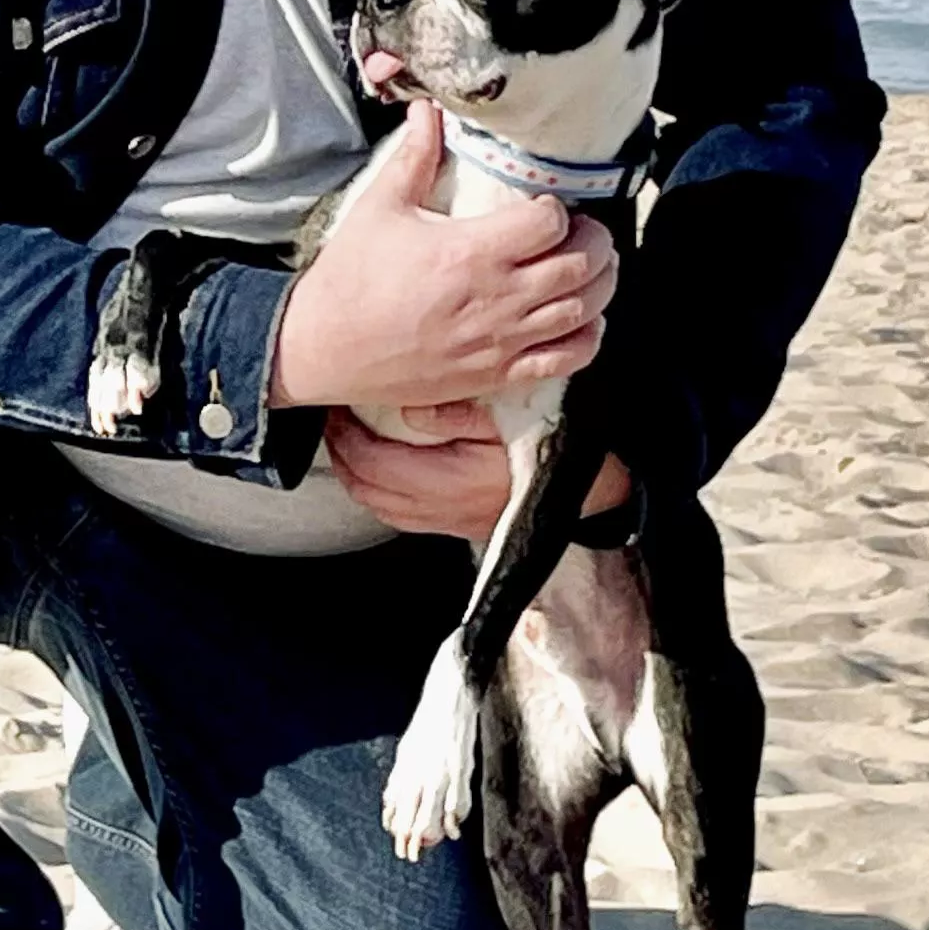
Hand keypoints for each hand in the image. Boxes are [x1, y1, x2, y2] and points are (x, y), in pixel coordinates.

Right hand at [270, 102, 618, 411]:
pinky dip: (586, 338)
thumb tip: (426, 109)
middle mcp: (495, 298)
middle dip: (595, 242)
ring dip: (599, 285)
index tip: (544, 206)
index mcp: (470, 252)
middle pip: (582, 266)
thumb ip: (414, 156)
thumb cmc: (351, 278)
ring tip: (589, 267)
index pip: (551, 223)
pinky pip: (566, 360)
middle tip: (583, 231)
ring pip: (584, 312)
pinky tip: (580, 319)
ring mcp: (500, 341)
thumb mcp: (380, 208)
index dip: (558, 208)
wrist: (326, 347)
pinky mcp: (497, 375)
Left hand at [327, 411, 638, 546]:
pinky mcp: (458, 524)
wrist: (596, 492)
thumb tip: (411, 413)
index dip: (347, 437)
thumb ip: (461, 413)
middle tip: (332, 417)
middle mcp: (443, 508)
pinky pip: (401, 513)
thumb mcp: (515, 414)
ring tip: (348, 438)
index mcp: (452, 480)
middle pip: (368, 488)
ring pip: (381, 505)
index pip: (376, 464)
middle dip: (342, 453)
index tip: (337, 405)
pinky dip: (380, 489)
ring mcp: (449, 520)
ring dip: (357, 473)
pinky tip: (380, 464)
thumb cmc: (557, 443)